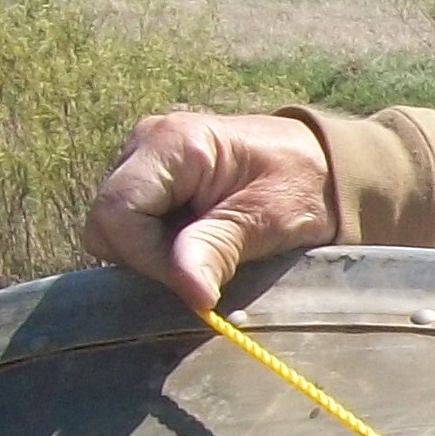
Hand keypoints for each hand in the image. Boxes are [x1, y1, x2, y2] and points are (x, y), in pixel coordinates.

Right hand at [83, 110, 338, 312]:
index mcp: (170, 142)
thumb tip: (190, 293)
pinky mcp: (152, 182)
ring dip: (155, 253)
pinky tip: (199, 242)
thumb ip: (219, 249)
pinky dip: (161, 245)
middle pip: (107, 221)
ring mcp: (143, 162)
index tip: (193, 280)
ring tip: (208, 250)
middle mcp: (144, 145)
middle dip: (147, 257)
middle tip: (203, 267)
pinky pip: (133, 226)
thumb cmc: (304, 185)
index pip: (117, 212)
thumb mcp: (268, 220)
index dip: (145, 256)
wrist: (326, 166)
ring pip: (115, 228)